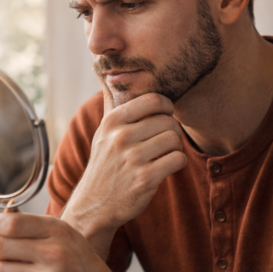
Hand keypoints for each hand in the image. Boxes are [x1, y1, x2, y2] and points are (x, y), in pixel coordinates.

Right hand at [62, 82, 186, 257]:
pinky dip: (175, 164)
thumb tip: (99, 66)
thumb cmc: (104, 164)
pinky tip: (163, 168)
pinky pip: (178, 160)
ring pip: (175, 140)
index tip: (160, 119)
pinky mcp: (146, 179)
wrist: (95, 205)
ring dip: (173, 149)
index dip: (165, 108)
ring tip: (160, 156)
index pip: (154, 100)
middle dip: (169, 132)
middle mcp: (120, 137)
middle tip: (159, 144)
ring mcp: (133, 158)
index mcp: (112, 121)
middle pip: (168, 121)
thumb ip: (109, 100)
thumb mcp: (102, 131)